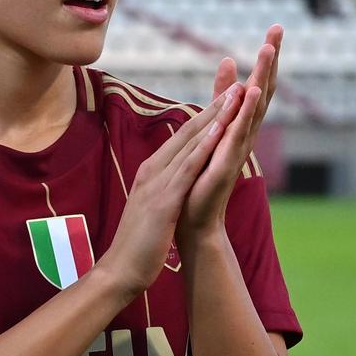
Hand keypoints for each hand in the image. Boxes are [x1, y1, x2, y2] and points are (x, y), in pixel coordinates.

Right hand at [94, 85, 245, 299]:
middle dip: (213, 108)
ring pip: (189, 144)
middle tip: (236, 85)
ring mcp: (157, 184)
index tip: (225, 98)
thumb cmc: (137, 243)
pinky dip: (203, 148)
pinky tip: (219, 132)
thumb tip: (172, 178)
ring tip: (234, 97)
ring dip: (213, 119)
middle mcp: (153, 171)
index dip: (204, 116)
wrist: (119, 270)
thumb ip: (161, 188)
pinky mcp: (163, 201)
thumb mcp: (151, 207)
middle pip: (186, 132)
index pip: (181, 138)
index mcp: (151, 172)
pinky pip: (186, 169)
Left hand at [179, 25, 282, 238]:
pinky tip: (251, 91)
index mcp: (240, 125)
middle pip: (262, 90)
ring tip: (267, 49)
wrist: (195, 219)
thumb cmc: (202, 174)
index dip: (266, 59)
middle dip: (270, 60)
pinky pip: (239, 133)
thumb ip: (221, 95)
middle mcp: (245, 134)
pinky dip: (246, 111)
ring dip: (261, 76)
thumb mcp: (212, 125)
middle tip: (278, 29)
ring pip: (254, 107)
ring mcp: (239, 148)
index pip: (256, 86)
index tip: (274, 30)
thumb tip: (229, 61)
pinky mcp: (227, 163)